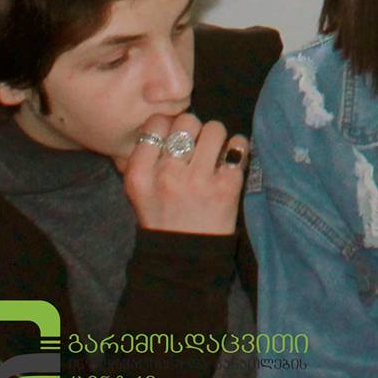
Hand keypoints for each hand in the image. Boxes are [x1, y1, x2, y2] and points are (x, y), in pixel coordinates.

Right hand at [120, 113, 246, 235]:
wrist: (185, 257)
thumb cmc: (163, 217)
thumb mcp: (140, 190)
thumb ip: (148, 156)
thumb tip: (170, 120)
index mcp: (139, 175)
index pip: (156, 123)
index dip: (169, 124)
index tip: (175, 136)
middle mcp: (166, 174)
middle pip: (187, 121)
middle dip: (195, 129)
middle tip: (196, 146)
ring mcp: (198, 180)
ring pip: (215, 129)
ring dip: (217, 138)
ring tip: (214, 154)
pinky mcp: (227, 186)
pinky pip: (238, 145)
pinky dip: (238, 148)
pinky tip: (230, 161)